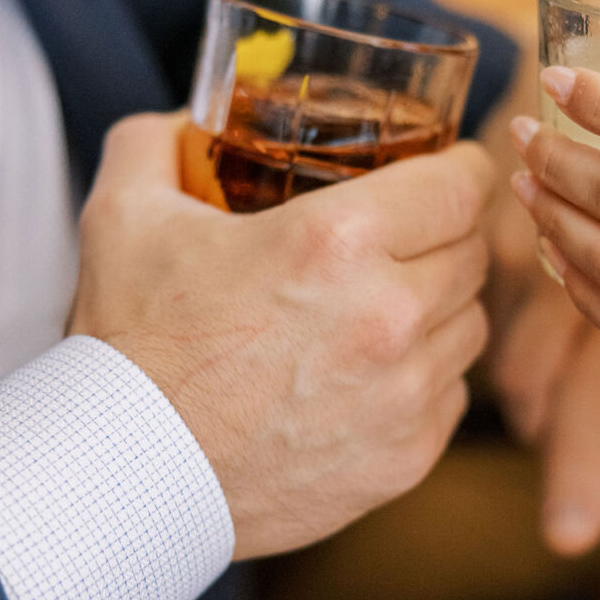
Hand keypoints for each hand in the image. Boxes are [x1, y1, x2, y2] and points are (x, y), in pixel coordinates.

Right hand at [69, 112, 493, 559]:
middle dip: (446, 235)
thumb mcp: (125, 216)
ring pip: (471, 325)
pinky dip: (426, 378)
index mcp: (337, 242)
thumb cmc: (130, 349)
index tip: (447, 170)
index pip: (464, 184)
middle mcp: (390, 316)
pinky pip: (451, 396)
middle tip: (406, 236)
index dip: (462, 168)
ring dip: (442, 307)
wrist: (126, 477)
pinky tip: (375, 373)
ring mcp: (405, 394)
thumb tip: (187, 121)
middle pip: (474, 252)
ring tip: (387, 305)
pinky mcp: (407, 458)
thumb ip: (157, 142)